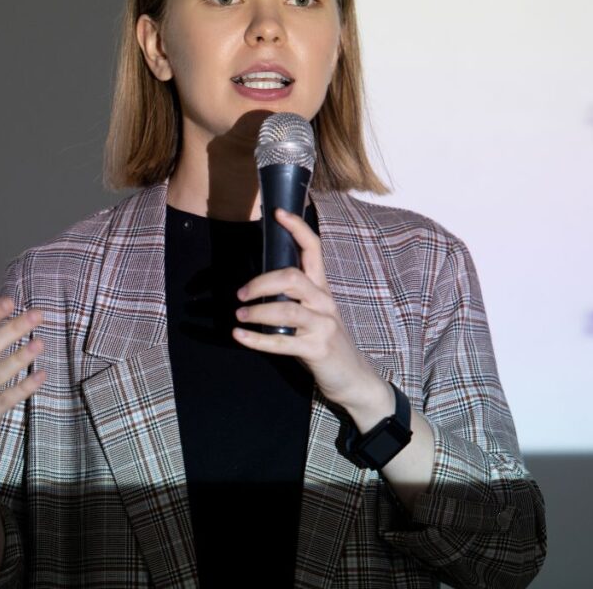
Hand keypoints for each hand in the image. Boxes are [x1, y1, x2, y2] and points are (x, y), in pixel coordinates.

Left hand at [232, 209, 392, 426]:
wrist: (354, 379)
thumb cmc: (326, 342)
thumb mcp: (315, 314)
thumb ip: (294, 298)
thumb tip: (260, 284)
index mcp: (322, 289)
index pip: (313, 250)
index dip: (297, 228)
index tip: (278, 212)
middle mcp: (325, 302)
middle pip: (293, 277)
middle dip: (262, 282)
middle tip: (241, 294)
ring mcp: (323, 326)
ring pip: (287, 309)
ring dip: (257, 312)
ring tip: (239, 316)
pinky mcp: (317, 350)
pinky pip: (282, 342)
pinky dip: (256, 340)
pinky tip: (240, 337)